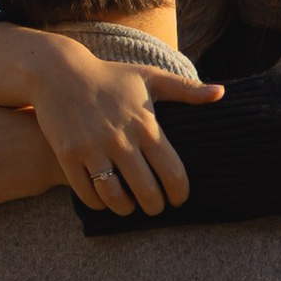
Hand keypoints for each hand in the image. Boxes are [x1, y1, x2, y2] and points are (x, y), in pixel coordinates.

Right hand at [0, 21, 223, 213]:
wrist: (58, 71)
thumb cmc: (110, 76)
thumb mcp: (149, 77)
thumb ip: (186, 90)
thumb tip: (221, 93)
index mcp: (145, 125)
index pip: (172, 173)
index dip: (179, 193)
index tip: (179, 198)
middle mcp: (121, 139)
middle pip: (146, 191)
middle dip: (155, 206)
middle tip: (156, 207)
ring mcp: (93, 149)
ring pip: (115, 197)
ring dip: (126, 209)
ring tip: (130, 207)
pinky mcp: (68, 155)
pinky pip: (86, 193)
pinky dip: (98, 203)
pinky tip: (104, 200)